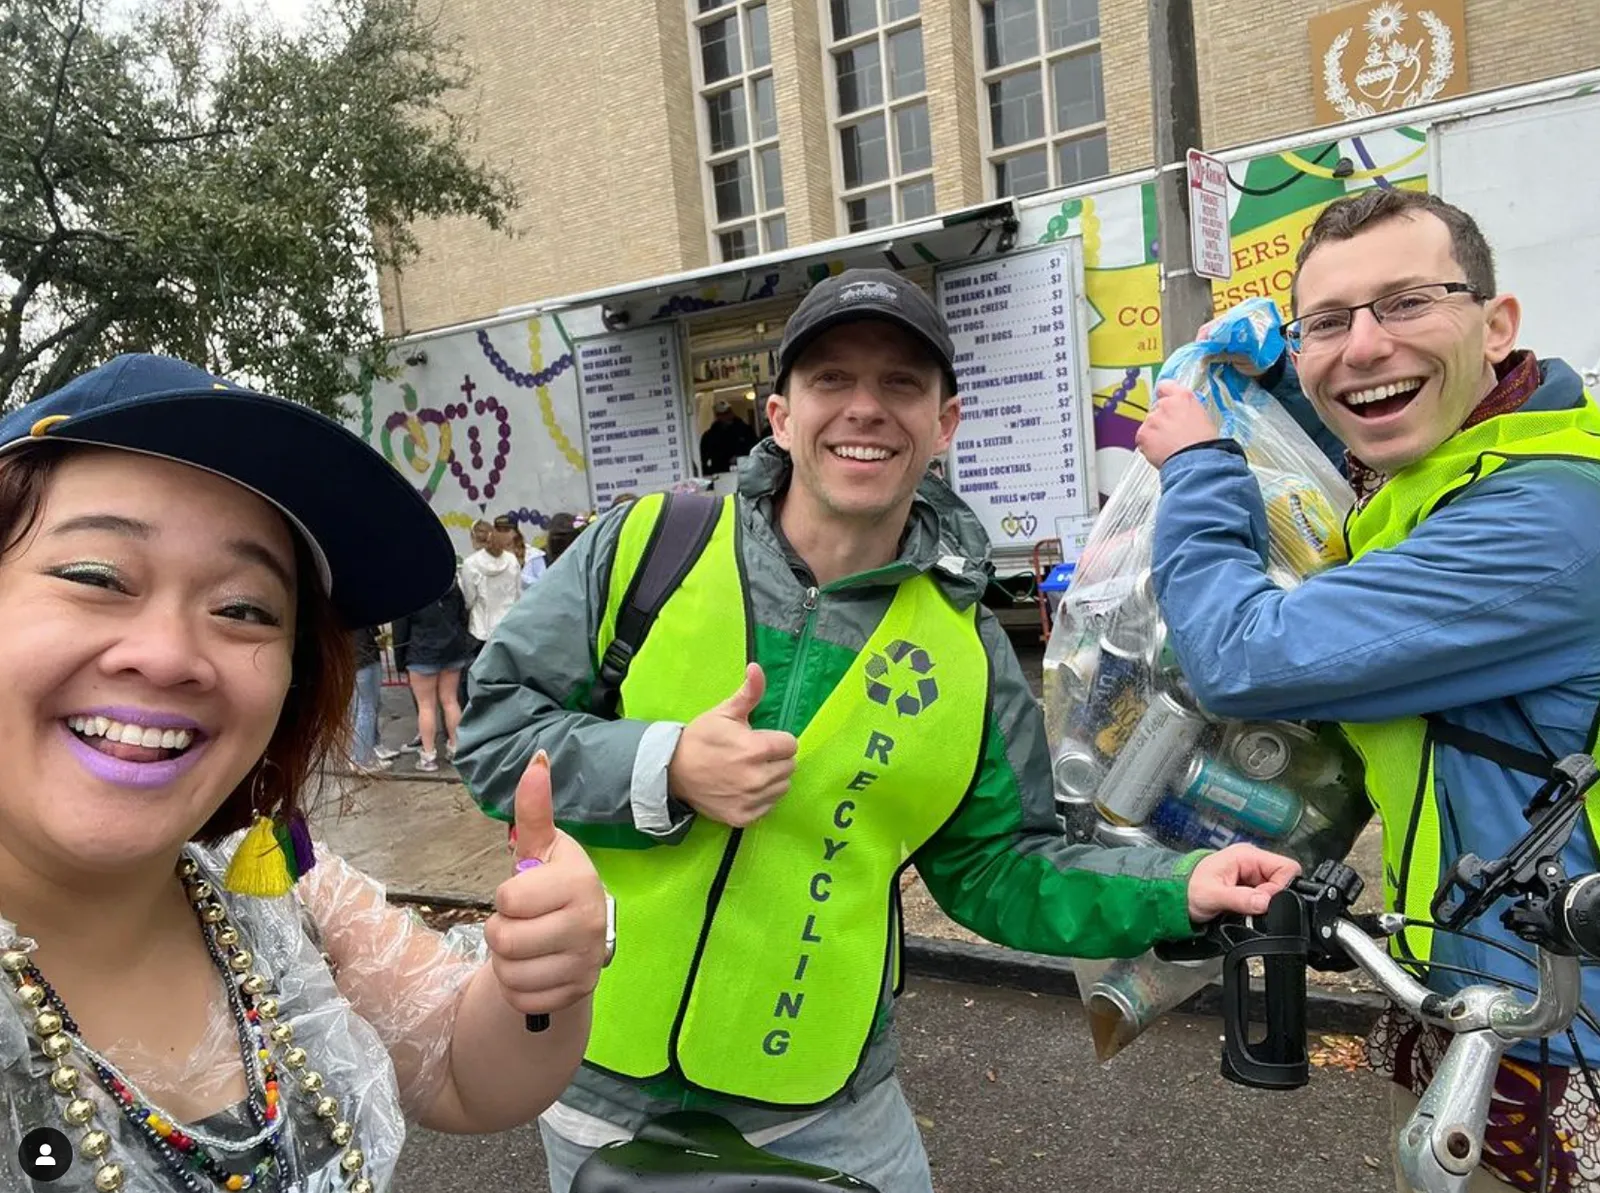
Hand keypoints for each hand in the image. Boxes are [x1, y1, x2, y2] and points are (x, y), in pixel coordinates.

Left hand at [484, 752, 608, 1015]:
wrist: (577, 940)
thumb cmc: (550, 887)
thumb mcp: (541, 850)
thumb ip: (534, 811)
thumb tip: (537, 758)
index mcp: (578, 882)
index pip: (508, 899)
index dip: (506, 898)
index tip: (525, 893)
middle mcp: (589, 922)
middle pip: (504, 940)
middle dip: (500, 932)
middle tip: (521, 923)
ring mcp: (585, 963)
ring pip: (510, 973)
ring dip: (506, 963)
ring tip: (526, 947)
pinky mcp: (576, 994)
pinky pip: (521, 999)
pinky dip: (517, 988)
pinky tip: (534, 970)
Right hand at [667, 663, 797, 827]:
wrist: (672, 771)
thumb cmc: (701, 738)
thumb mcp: (724, 712)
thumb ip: (748, 693)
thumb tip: (757, 668)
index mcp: (756, 749)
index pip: (791, 745)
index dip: (777, 740)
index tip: (761, 740)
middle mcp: (757, 778)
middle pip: (789, 767)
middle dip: (776, 758)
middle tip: (754, 755)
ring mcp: (750, 800)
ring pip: (782, 787)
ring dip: (772, 779)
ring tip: (750, 771)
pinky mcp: (743, 817)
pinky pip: (769, 807)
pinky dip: (761, 798)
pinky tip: (744, 788)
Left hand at [1134, 381, 1220, 468]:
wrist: (1196, 461)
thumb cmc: (1204, 444)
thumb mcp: (1203, 419)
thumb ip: (1188, 411)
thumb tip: (1184, 416)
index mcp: (1183, 397)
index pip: (1165, 386)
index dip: (1164, 394)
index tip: (1164, 400)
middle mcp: (1165, 404)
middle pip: (1156, 409)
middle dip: (1161, 420)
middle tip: (1172, 435)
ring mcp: (1152, 419)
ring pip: (1149, 425)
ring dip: (1155, 434)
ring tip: (1170, 447)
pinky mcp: (1142, 434)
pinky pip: (1142, 439)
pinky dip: (1148, 446)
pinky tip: (1161, 452)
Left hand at [1186, 843, 1300, 921]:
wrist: (1175, 896)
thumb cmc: (1188, 888)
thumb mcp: (1213, 895)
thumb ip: (1240, 898)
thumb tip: (1265, 902)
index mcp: (1246, 855)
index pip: (1285, 866)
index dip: (1281, 887)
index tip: (1265, 901)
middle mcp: (1251, 861)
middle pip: (1283, 880)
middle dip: (1272, 897)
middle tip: (1252, 906)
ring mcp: (1251, 874)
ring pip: (1275, 890)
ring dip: (1264, 903)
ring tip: (1244, 908)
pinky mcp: (1248, 886)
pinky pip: (1265, 897)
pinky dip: (1258, 906)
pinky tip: (1244, 909)